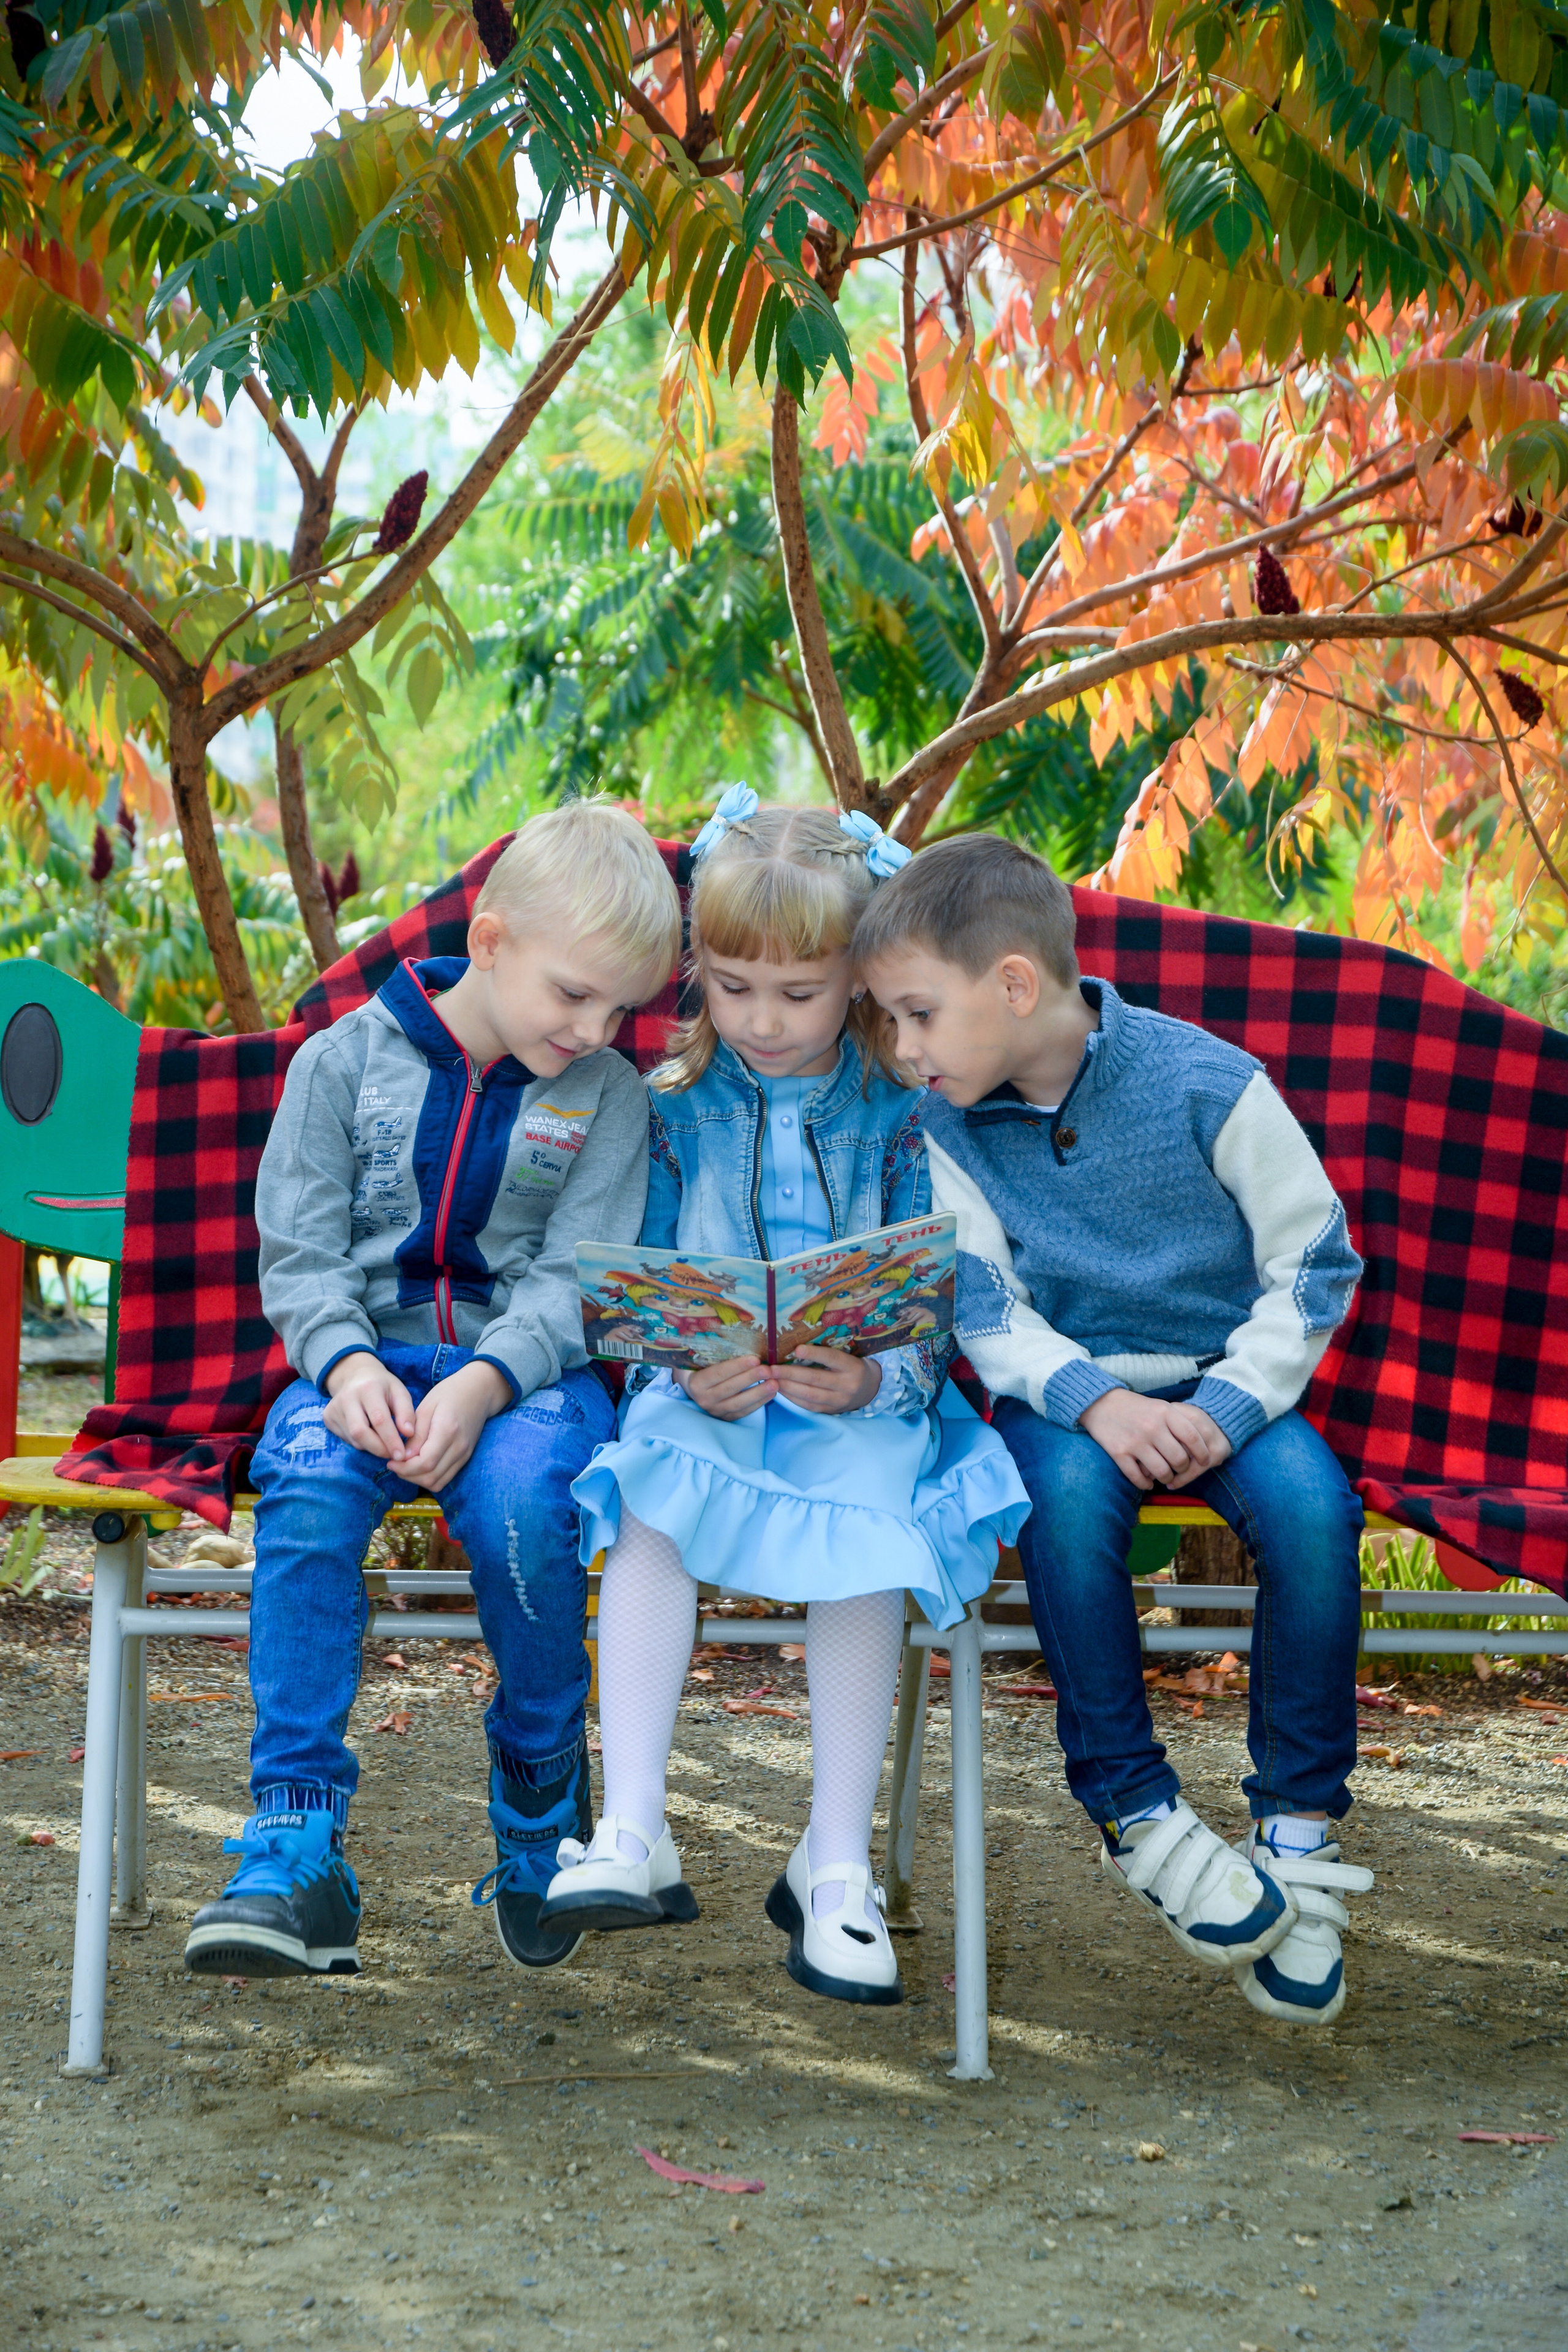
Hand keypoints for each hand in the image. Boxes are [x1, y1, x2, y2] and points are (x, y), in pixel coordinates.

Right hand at [323, 1353, 416, 1462]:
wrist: (355, 1375)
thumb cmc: (382, 1386)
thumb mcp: (399, 1392)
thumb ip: (406, 1412)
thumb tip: (409, 1434)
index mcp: (368, 1388)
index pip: (379, 1419)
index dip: (391, 1440)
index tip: (402, 1454)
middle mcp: (346, 1398)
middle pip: (360, 1432)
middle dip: (379, 1448)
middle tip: (393, 1454)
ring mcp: (334, 1408)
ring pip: (353, 1439)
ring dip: (372, 1446)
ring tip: (383, 1441)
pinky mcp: (327, 1418)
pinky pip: (347, 1439)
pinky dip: (361, 1443)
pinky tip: (369, 1434)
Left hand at [396, 1360, 512, 1491]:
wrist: (480, 1391)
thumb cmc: (450, 1394)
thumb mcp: (426, 1407)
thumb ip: (416, 1434)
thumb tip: (404, 1457)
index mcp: (447, 1431)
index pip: (425, 1462)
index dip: (404, 1468)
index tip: (390, 1462)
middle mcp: (459, 1447)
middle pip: (431, 1477)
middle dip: (408, 1475)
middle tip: (394, 1465)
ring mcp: (465, 1454)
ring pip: (438, 1482)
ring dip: (418, 1479)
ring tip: (405, 1467)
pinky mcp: (465, 1458)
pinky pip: (445, 1478)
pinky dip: (429, 1478)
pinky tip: (419, 1466)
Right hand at [677, 1354, 777, 1421]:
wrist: (693, 1389)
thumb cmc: (700, 1369)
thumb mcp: (700, 1360)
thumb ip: (713, 1353)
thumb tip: (739, 1339)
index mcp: (696, 1382)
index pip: (718, 1373)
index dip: (737, 1366)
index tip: (755, 1359)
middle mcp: (704, 1398)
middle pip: (730, 1388)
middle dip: (751, 1378)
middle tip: (769, 1370)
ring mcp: (715, 1410)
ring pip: (739, 1403)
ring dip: (759, 1393)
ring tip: (774, 1383)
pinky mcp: (726, 1417)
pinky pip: (744, 1412)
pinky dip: (759, 1403)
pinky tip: (771, 1394)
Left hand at [771, 1343, 880, 1415]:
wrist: (870, 1389)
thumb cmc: (852, 1366)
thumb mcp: (847, 1356)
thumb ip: (827, 1353)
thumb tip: (796, 1348)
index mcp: (853, 1367)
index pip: (832, 1358)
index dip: (814, 1354)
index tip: (796, 1349)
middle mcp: (847, 1385)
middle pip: (816, 1379)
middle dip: (790, 1373)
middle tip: (771, 1368)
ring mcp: (839, 1400)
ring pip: (810, 1394)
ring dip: (787, 1387)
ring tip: (771, 1379)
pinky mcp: (831, 1411)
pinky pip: (809, 1405)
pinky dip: (792, 1397)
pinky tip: (780, 1390)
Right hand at [1078, 1389, 1231, 1490]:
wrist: (1101, 1403)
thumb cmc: (1137, 1408)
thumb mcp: (1161, 1407)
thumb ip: (1180, 1423)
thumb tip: (1201, 1447)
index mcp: (1165, 1412)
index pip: (1193, 1437)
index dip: (1202, 1453)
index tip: (1204, 1461)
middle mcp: (1152, 1427)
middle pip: (1179, 1459)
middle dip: (1183, 1469)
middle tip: (1180, 1469)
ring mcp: (1135, 1441)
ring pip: (1161, 1472)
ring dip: (1166, 1479)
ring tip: (1165, 1477)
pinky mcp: (1119, 1453)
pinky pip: (1138, 1478)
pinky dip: (1145, 1484)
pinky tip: (1147, 1482)